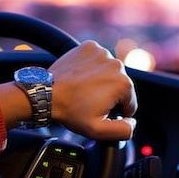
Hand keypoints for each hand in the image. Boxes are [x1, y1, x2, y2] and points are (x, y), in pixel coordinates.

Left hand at [0, 41, 136, 140]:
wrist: (46, 93)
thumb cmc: (71, 111)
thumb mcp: (98, 130)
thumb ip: (123, 130)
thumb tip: (133, 122)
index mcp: (123, 84)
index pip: (130, 103)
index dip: (117, 111)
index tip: (100, 111)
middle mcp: (117, 65)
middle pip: (121, 86)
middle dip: (110, 95)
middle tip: (90, 101)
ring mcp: (103, 53)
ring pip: (111, 72)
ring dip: (103, 81)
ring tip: (85, 89)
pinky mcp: (90, 47)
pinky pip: (99, 59)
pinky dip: (94, 67)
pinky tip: (83, 77)